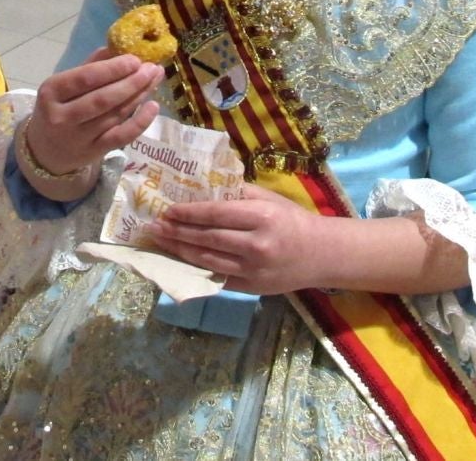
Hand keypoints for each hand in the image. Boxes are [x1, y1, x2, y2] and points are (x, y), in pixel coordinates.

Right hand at [24, 49, 162, 178]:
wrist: (45, 151)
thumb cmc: (57, 109)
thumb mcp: (63, 86)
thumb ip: (88, 67)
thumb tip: (117, 48)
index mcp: (51, 92)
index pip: (85, 78)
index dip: (113, 68)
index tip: (135, 59)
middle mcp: (62, 116)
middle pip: (103, 98)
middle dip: (131, 82)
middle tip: (151, 68)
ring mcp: (78, 137)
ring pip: (114, 115)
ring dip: (139, 95)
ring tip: (154, 79)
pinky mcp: (94, 152)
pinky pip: (121, 137)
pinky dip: (140, 122)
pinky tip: (153, 106)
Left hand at [147, 184, 327, 295]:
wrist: (322, 254)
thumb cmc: (292, 220)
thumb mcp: (269, 199)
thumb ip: (238, 193)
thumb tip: (202, 187)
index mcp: (261, 216)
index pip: (215, 214)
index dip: (187, 213)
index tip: (167, 210)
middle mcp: (256, 244)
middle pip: (207, 238)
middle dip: (176, 232)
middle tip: (153, 227)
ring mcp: (253, 270)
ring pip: (207, 260)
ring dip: (179, 251)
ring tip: (160, 242)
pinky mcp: (252, 288)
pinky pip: (217, 278)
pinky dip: (196, 270)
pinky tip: (179, 262)